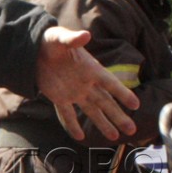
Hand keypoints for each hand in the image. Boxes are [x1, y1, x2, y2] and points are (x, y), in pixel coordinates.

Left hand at [35, 27, 138, 141]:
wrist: (35, 49)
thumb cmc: (51, 41)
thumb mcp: (60, 38)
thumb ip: (72, 39)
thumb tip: (85, 35)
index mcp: (90, 68)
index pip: (110, 83)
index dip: (123, 94)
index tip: (136, 105)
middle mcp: (86, 83)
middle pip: (106, 102)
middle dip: (118, 116)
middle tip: (132, 130)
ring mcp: (74, 92)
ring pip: (92, 111)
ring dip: (103, 124)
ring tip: (114, 138)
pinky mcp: (59, 97)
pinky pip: (67, 114)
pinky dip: (72, 125)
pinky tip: (79, 137)